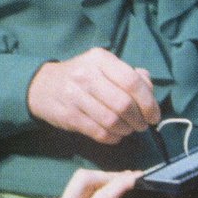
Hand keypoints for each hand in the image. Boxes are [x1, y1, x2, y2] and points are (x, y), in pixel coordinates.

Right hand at [27, 48, 160, 142]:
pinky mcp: (69, 116)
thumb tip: (150, 91)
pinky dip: (112, 138)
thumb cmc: (82, 76)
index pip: (132, 81)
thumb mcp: (104, 67)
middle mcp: (87, 75)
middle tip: (142, 125)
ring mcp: (75, 96)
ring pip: (112, 121)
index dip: (148, 102)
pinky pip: (98, 132)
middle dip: (139, 120)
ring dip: (126, 130)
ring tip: (129, 129)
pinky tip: (115, 135)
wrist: (42, 86)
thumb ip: (130, 75)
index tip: (154, 116)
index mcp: (101, 59)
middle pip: (123, 104)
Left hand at [43, 168, 146, 197]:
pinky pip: (74, 191)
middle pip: (84, 179)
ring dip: (100, 181)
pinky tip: (103, 194)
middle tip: (126, 179)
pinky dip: (91, 189)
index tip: (137, 177)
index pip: (102, 197)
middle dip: (108, 176)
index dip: (122, 184)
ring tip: (118, 186)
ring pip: (78, 183)